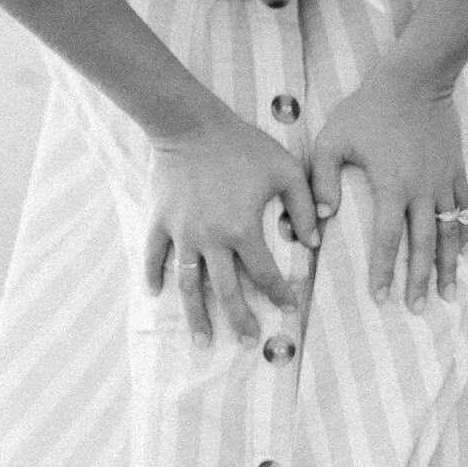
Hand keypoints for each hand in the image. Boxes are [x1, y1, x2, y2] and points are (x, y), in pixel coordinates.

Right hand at [140, 109, 312, 346]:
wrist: (191, 124)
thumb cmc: (244, 146)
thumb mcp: (286, 171)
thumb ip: (305, 206)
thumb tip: (314, 241)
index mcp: (243, 229)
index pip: (265, 274)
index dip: (280, 294)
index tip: (291, 309)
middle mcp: (210, 239)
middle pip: (225, 291)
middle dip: (239, 319)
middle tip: (248, 342)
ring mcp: (181, 232)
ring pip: (187, 283)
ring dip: (195, 314)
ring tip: (203, 341)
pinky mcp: (160, 220)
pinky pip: (153, 254)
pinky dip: (153, 275)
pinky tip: (155, 294)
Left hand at [310, 71, 467, 311]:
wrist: (416, 81)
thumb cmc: (368, 109)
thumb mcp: (333, 137)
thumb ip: (322, 178)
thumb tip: (320, 218)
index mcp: (392, 186)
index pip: (387, 239)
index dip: (384, 270)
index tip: (380, 296)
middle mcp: (422, 191)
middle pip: (423, 245)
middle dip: (420, 280)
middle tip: (417, 308)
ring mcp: (443, 182)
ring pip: (449, 233)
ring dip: (449, 266)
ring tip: (449, 293)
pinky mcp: (456, 171)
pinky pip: (463, 209)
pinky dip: (463, 233)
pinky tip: (462, 253)